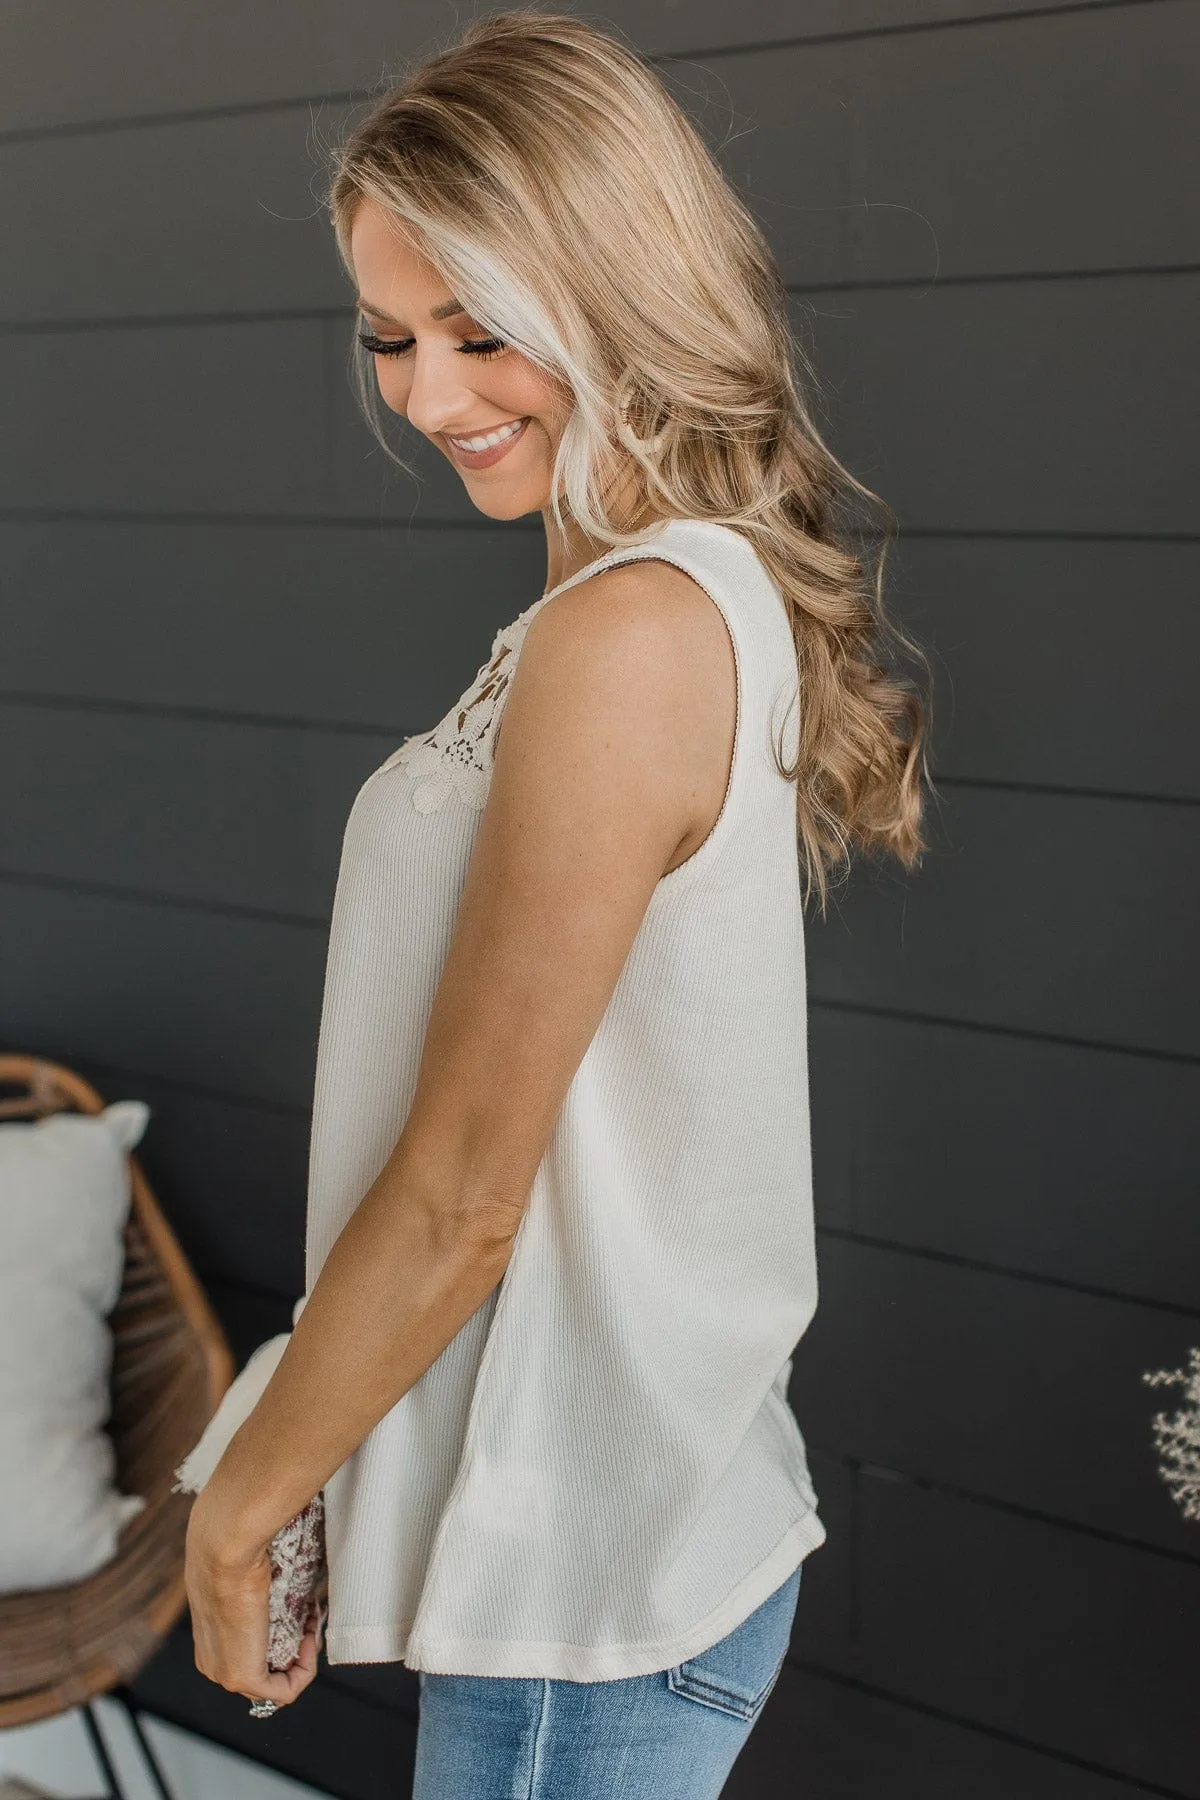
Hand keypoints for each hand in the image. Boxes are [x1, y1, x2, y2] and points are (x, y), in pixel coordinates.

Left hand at [184, 1488, 318, 1708]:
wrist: (224, 1549)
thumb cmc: (231, 1547)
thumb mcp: (239, 1570)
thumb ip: (250, 1579)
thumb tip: (272, 1561)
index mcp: (207, 1639)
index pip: (252, 1652)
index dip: (285, 1635)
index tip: (302, 1607)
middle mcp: (212, 1662)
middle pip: (266, 1667)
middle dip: (295, 1645)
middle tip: (312, 1615)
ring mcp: (225, 1674)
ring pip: (275, 1679)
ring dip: (303, 1654)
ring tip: (313, 1621)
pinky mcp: (242, 1678)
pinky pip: (284, 1691)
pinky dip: (306, 1669)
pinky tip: (311, 1638)